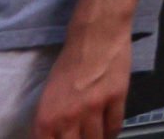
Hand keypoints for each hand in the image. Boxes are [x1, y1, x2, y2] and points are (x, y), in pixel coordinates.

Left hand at [35, 21, 134, 138]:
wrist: (95, 34)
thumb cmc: (68, 63)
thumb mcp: (50, 95)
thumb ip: (52, 121)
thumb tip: (57, 137)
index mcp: (47, 117)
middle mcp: (68, 116)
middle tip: (81, 136)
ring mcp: (94, 107)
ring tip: (96, 136)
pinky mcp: (116, 98)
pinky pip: (114, 127)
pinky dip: (112, 133)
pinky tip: (109, 132)